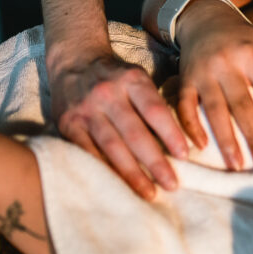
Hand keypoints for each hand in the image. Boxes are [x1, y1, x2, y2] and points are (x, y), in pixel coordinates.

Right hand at [50, 53, 186, 198]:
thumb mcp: (138, 77)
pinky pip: (88, 152)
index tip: (184, 155)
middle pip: (135, 133)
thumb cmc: (116, 75)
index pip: (154, 110)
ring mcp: (86, 110)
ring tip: (150, 193)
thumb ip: (154, 103)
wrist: (73, 60)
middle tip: (172, 184)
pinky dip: (105, 170)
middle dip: (155, 162)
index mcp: (131, 80)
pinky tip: (118, 186)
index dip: (170, 134)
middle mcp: (108, 94)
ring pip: (112, 147)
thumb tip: (179, 139)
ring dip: (132, 173)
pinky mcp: (68, 124)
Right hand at [174, 0, 252, 169]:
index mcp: (251, 55)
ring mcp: (203, 73)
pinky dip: (190, 126)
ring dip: (225, 138)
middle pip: (242, 104)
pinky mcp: (184, 80)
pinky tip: (200, 147)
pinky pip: (184, 106)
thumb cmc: (242, 37)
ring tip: (236, 164)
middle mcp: (226, 64)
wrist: (202, 17)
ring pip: (214, 109)